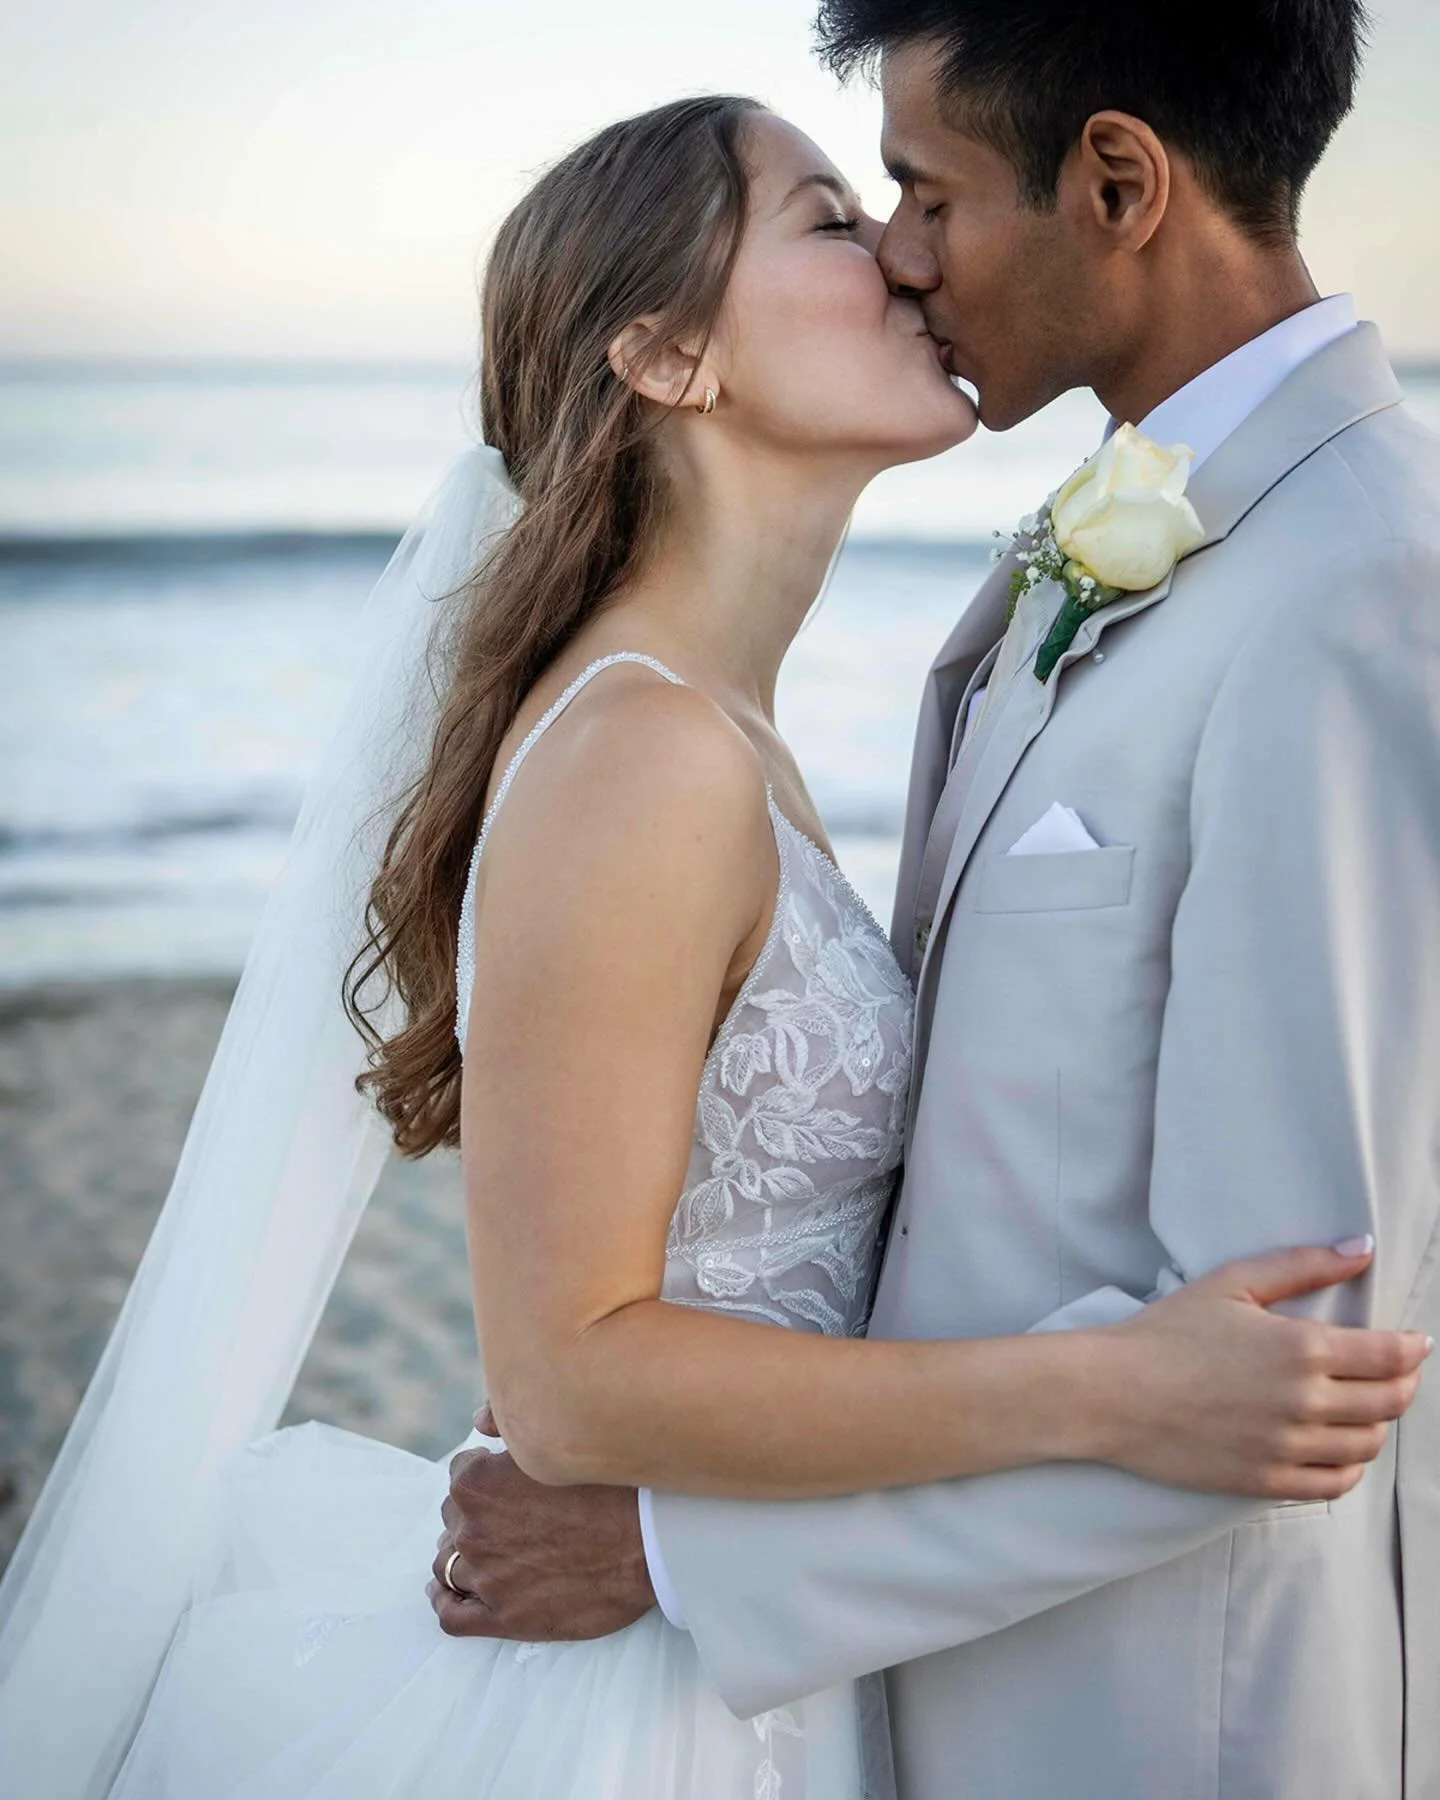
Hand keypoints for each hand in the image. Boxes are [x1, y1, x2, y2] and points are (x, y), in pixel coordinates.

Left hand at [428, 1408, 655, 1640]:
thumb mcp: (557, 1439)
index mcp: (476, 1483)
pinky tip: (445, 1590)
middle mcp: (471, 1530)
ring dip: (463, 1555)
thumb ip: (507, 1423)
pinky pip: (451, 1614)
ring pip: (447, 1564)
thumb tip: (477, 1420)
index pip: (461, 1473)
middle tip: (513, 1517)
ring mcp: (486, 1577)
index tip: (509, 1482)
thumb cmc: (610, 1484)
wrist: (649, 1542)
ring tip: (490, 1552)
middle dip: (476, 1515)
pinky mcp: (503, 1617)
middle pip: (454, 1518)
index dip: (486, 1475)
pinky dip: (443, 1599)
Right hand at [1099, 1243, 1430, 1499]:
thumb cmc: (1167, 1332)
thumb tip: (1360, 1248)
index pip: (1390, 1356)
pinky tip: (1339, 1446)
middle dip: (1403, 1384)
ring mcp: (1288, 1447)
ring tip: (1364, 1406)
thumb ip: (1302, 1264)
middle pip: (1389, 1402)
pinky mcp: (1267, 1480)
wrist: (1112, 1393)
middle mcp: (1305, 1402)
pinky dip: (1350, 1465)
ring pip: (1367, 1444)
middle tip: (1395, 1372)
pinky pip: (1335, 1483)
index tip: (1417, 1343)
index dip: (1413, 1349)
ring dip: (1377, 1423)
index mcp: (1301, 1348)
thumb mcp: (1232, 1281)